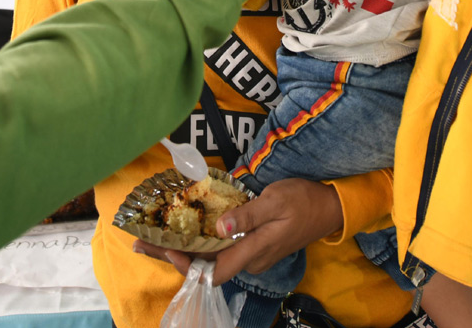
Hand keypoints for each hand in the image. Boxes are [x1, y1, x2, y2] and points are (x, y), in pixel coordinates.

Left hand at [131, 178, 342, 284]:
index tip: (165, 251)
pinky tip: (184, 231)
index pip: (214, 270)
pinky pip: (221, 248)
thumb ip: (247, 216)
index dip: (187, 266)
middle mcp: (250, 258)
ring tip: (153, 237)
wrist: (330, 207)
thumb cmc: (303, 201)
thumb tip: (218, 228)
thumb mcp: (275, 201)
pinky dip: (198, 242)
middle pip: (206, 265)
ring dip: (182, 249)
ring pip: (210, 257)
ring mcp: (252, 253)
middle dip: (172, 255)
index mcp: (254, 251)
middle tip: (140, 243)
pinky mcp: (253, 244)